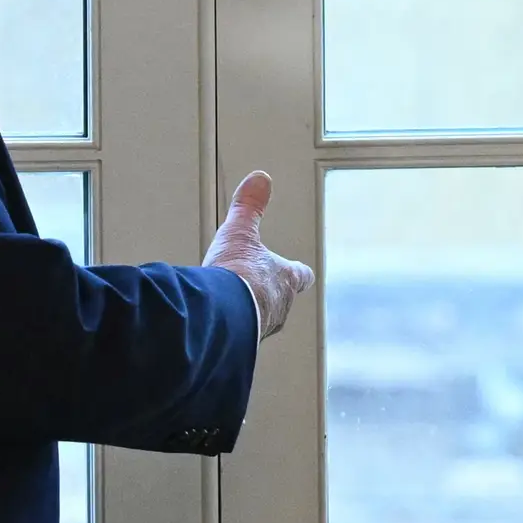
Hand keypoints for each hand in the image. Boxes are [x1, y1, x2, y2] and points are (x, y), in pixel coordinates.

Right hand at [203, 171, 312, 338]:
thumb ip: (249, 206)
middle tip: (256, 287)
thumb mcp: (240, 231)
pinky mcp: (242, 344)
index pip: (301, 275)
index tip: (303, 271)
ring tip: (235, 306)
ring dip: (250, 311)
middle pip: (281, 299)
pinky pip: (241, 335)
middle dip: (268, 292)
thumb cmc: (237, 275)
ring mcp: (262, 328)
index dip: (299, 271)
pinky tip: (220, 325)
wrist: (219, 317)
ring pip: (261, 319)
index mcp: (285, 280)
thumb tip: (260, 178)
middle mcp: (279, 307)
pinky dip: (234, 329)